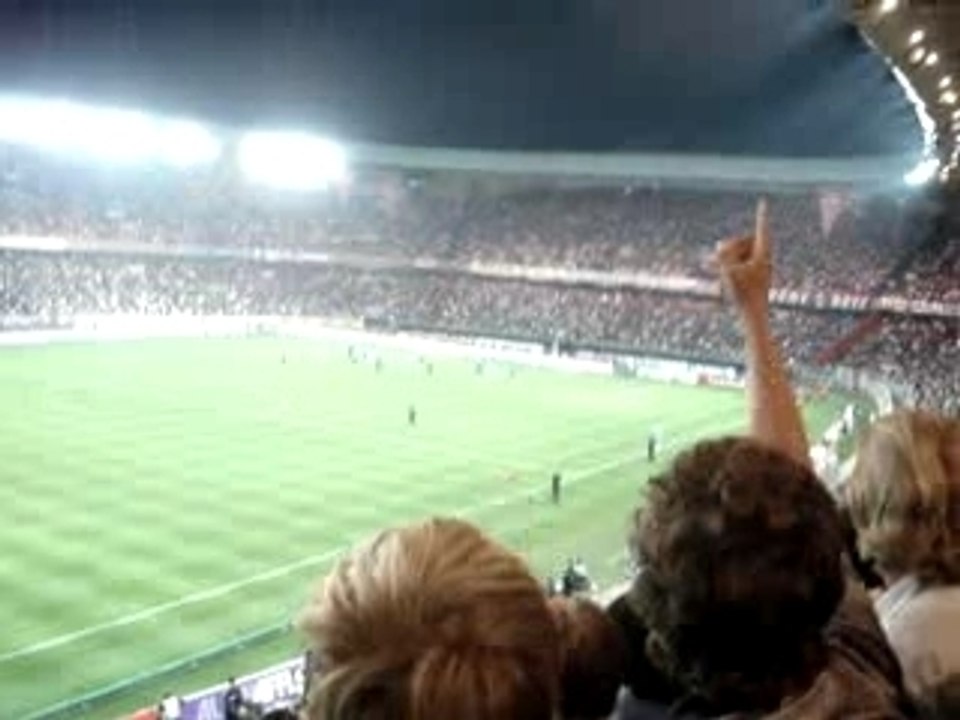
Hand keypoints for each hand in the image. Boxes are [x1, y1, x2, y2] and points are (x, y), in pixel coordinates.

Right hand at [715, 200, 771, 314]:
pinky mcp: (749, 278)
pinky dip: (725, 264)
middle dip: (729, 247)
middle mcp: (762, 259)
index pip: (762, 229)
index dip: (761, 215)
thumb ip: (723, 253)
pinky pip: (735, 263)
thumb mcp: (729, 271)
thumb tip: (720, 245)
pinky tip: (709, 266)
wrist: (753, 317)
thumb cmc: (744, 296)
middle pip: (743, 241)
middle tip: (717, 257)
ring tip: (709, 264)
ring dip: (724, 257)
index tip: (763, 202)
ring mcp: (756, 269)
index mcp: (764, 255)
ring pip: (737, 252)